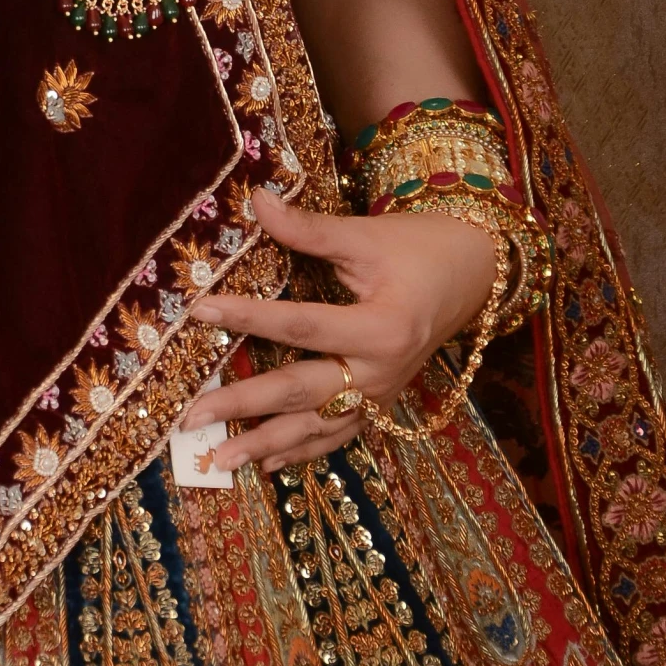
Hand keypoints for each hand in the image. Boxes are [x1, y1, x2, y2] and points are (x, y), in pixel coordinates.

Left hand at [180, 186, 497, 473]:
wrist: (475, 274)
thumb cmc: (419, 249)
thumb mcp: (365, 236)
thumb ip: (308, 229)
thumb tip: (256, 200)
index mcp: (380, 328)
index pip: (299, 325)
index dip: (247, 316)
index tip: (199, 311)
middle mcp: (381, 373)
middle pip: (301, 392)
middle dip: (243, 405)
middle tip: (189, 418)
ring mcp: (382, 396)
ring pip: (316, 428)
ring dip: (266, 446)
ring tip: (218, 459)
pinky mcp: (382, 405)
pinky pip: (338, 435)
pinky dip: (302, 452)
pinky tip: (267, 466)